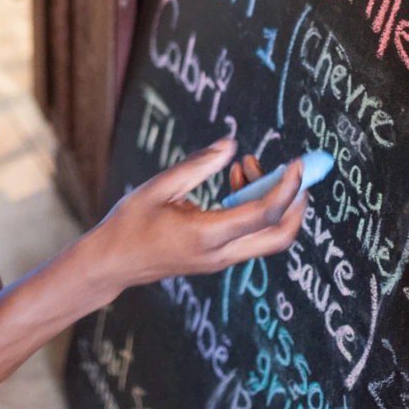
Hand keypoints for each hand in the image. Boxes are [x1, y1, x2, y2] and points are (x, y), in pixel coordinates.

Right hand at [88, 138, 305, 292]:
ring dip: (271, 201)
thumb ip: (198, 166)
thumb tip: (231, 145)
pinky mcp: (217, 258)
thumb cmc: (130, 224)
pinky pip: (250, 235)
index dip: (287, 188)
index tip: (297, 164)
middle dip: (296, 203)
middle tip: (292, 171)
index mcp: (207, 235)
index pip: (264, 214)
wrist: (112, 263)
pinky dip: (255, 209)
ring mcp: (220, 260)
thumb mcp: (158, 187)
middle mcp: (221, 254)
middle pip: (280, 236)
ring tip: (246, 166)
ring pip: (268, 236)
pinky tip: (237, 181)